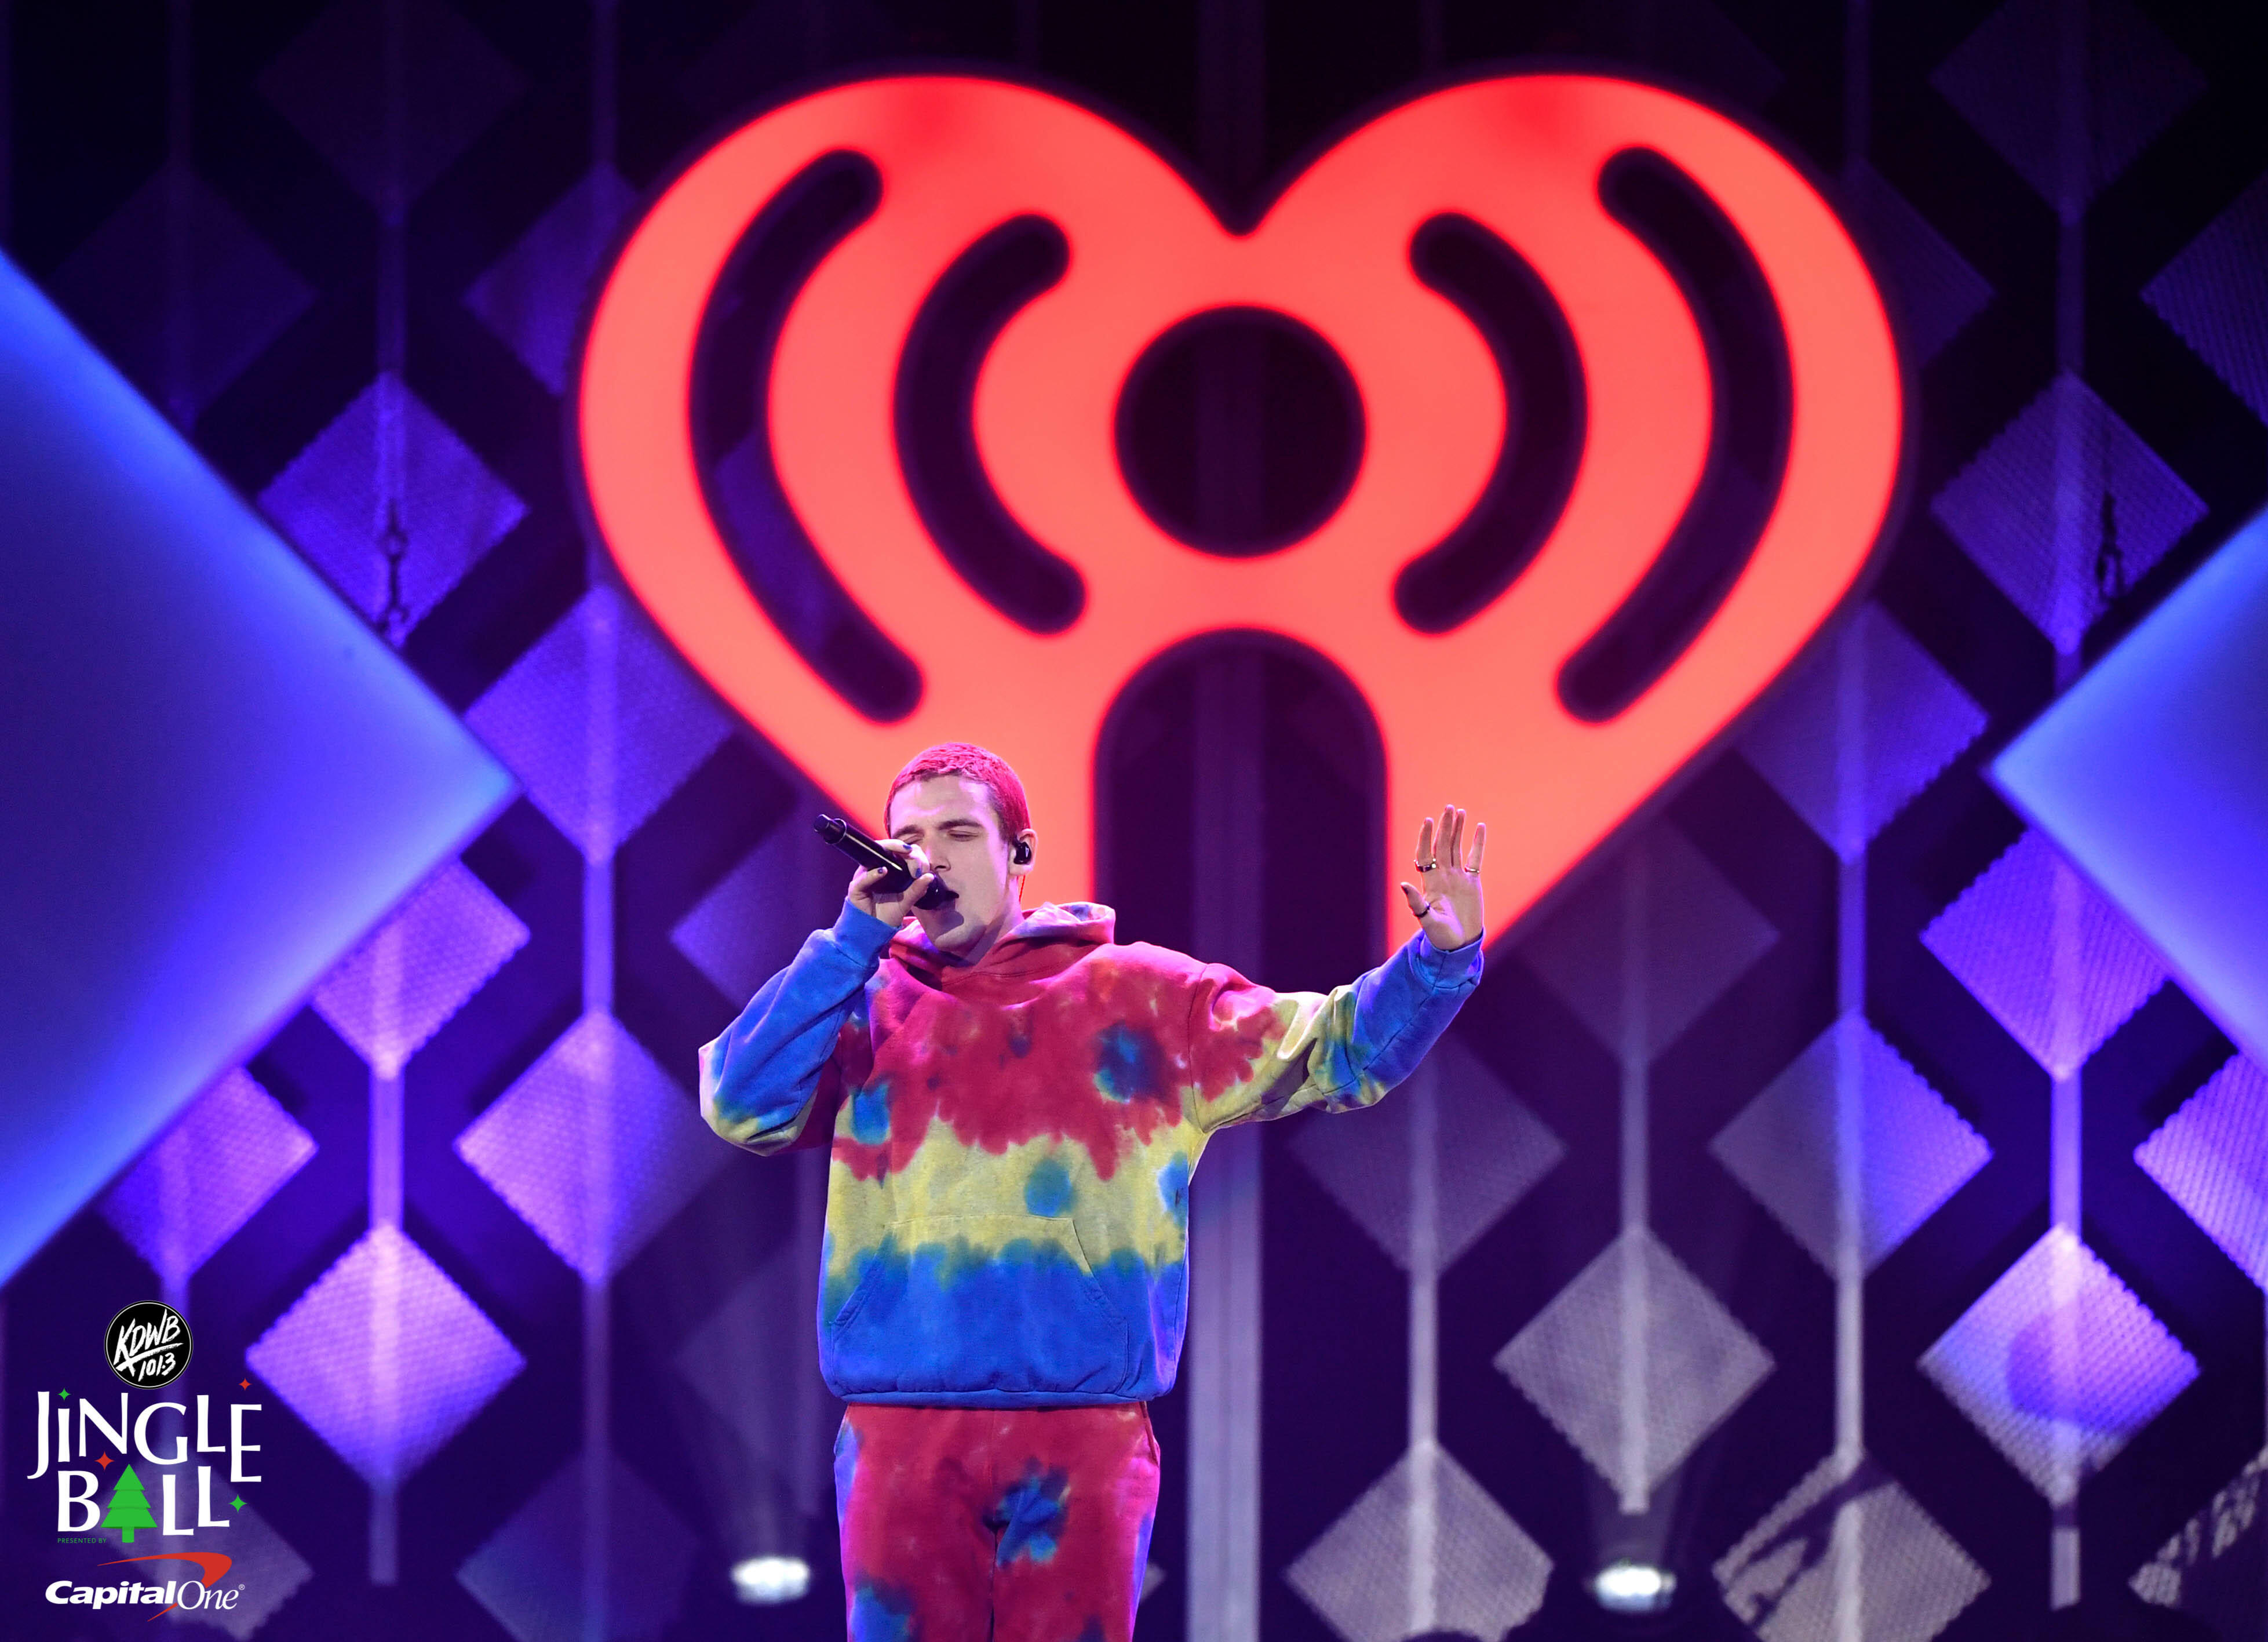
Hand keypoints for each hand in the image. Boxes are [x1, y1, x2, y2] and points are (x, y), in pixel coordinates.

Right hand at [848, 841, 935, 924]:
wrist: (872, 931)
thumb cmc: (887, 914)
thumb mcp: (906, 902)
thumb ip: (917, 890)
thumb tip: (930, 876)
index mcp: (889, 869)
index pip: (899, 851)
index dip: (912, 853)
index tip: (923, 865)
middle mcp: (876, 868)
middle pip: (888, 848)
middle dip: (904, 849)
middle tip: (915, 860)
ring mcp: (864, 876)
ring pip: (875, 856)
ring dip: (891, 852)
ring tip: (905, 855)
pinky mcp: (856, 887)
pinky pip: (864, 878)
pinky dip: (873, 874)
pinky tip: (884, 871)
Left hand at [1399, 805, 1484, 950]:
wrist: (1460, 945)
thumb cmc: (1440, 937)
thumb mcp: (1427, 921)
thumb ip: (1416, 903)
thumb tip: (1403, 884)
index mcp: (1430, 883)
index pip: (1426, 854)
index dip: (1426, 837)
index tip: (1428, 821)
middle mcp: (1442, 876)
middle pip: (1442, 846)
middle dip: (1444, 827)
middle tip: (1448, 807)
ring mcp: (1458, 878)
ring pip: (1456, 848)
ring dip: (1457, 830)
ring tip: (1459, 811)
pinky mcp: (1473, 882)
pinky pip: (1475, 858)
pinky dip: (1478, 843)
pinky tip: (1480, 827)